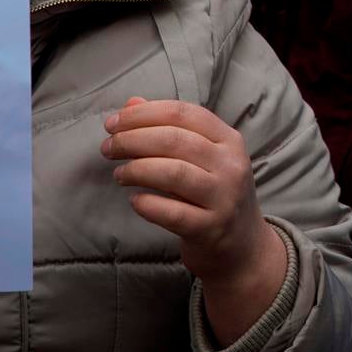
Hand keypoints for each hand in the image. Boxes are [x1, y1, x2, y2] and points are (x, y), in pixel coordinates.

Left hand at [101, 95, 287, 345]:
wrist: (243, 247)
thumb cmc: (215, 195)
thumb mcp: (202, 158)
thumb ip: (169, 129)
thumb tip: (131, 103)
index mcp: (229, 140)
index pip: (184, 113)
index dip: (144, 113)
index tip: (114, 122)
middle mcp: (231, 164)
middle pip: (175, 140)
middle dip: (132, 139)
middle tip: (108, 147)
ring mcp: (223, 197)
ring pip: (173, 172)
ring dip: (137, 169)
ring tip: (118, 174)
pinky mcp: (210, 228)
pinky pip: (173, 213)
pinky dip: (148, 204)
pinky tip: (135, 201)